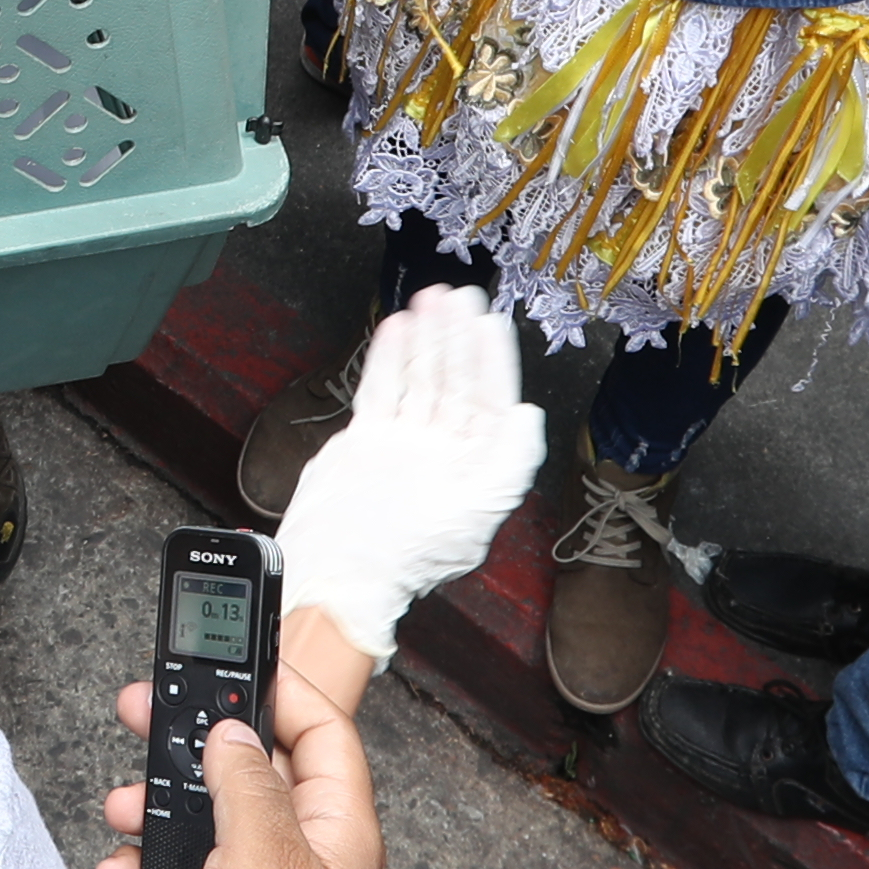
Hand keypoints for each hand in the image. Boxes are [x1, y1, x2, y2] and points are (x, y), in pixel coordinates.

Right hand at [267, 287, 547, 668]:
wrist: (339, 572)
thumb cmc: (408, 558)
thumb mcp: (476, 512)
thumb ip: (509, 462)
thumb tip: (529, 415)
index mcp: (474, 467)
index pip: (490, 400)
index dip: (492, 359)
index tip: (491, 321)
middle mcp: (442, 452)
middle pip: (454, 381)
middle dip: (457, 337)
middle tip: (459, 295)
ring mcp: (403, 444)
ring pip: (419, 379)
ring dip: (426, 339)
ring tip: (428, 300)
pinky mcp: (367, 441)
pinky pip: (381, 391)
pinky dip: (388, 360)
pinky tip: (396, 329)